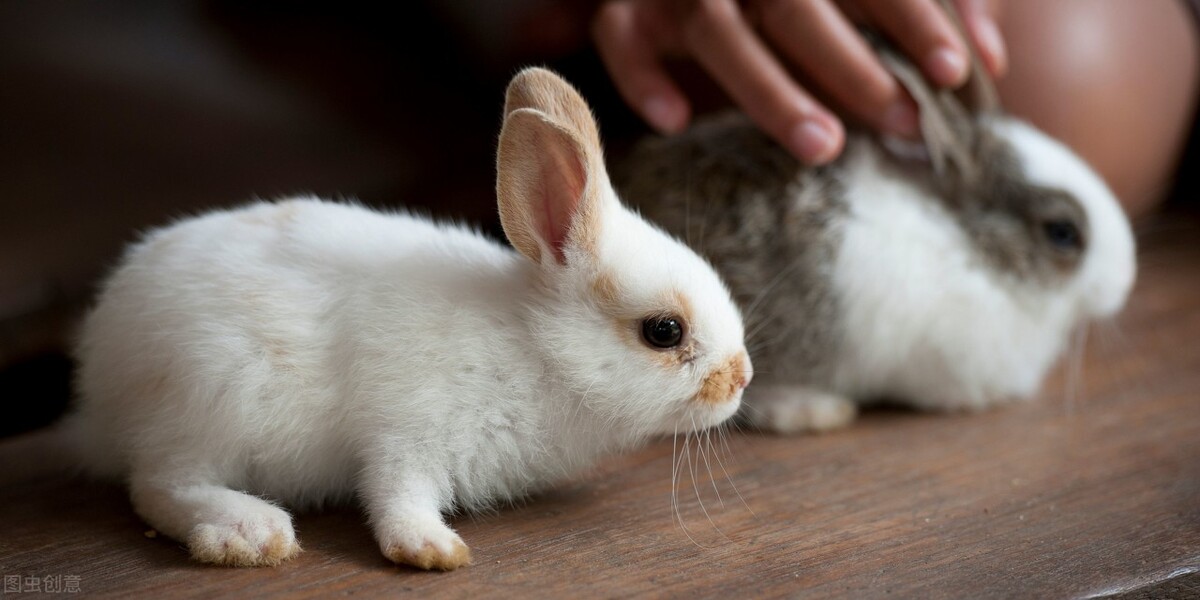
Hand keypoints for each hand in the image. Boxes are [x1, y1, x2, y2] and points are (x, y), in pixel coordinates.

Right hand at [592, 0, 1006, 163]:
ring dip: (770, 89)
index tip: (956, 75)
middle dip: (853, 67)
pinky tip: (677, 122)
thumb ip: (934, 9)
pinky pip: (621, 42)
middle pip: (797, 5)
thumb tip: (992, 63)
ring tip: (824, 147)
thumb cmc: (797, 0)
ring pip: (717, 30)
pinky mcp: (624, 13)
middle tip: (902, 126)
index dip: (916, 18)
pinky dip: (643, 78)